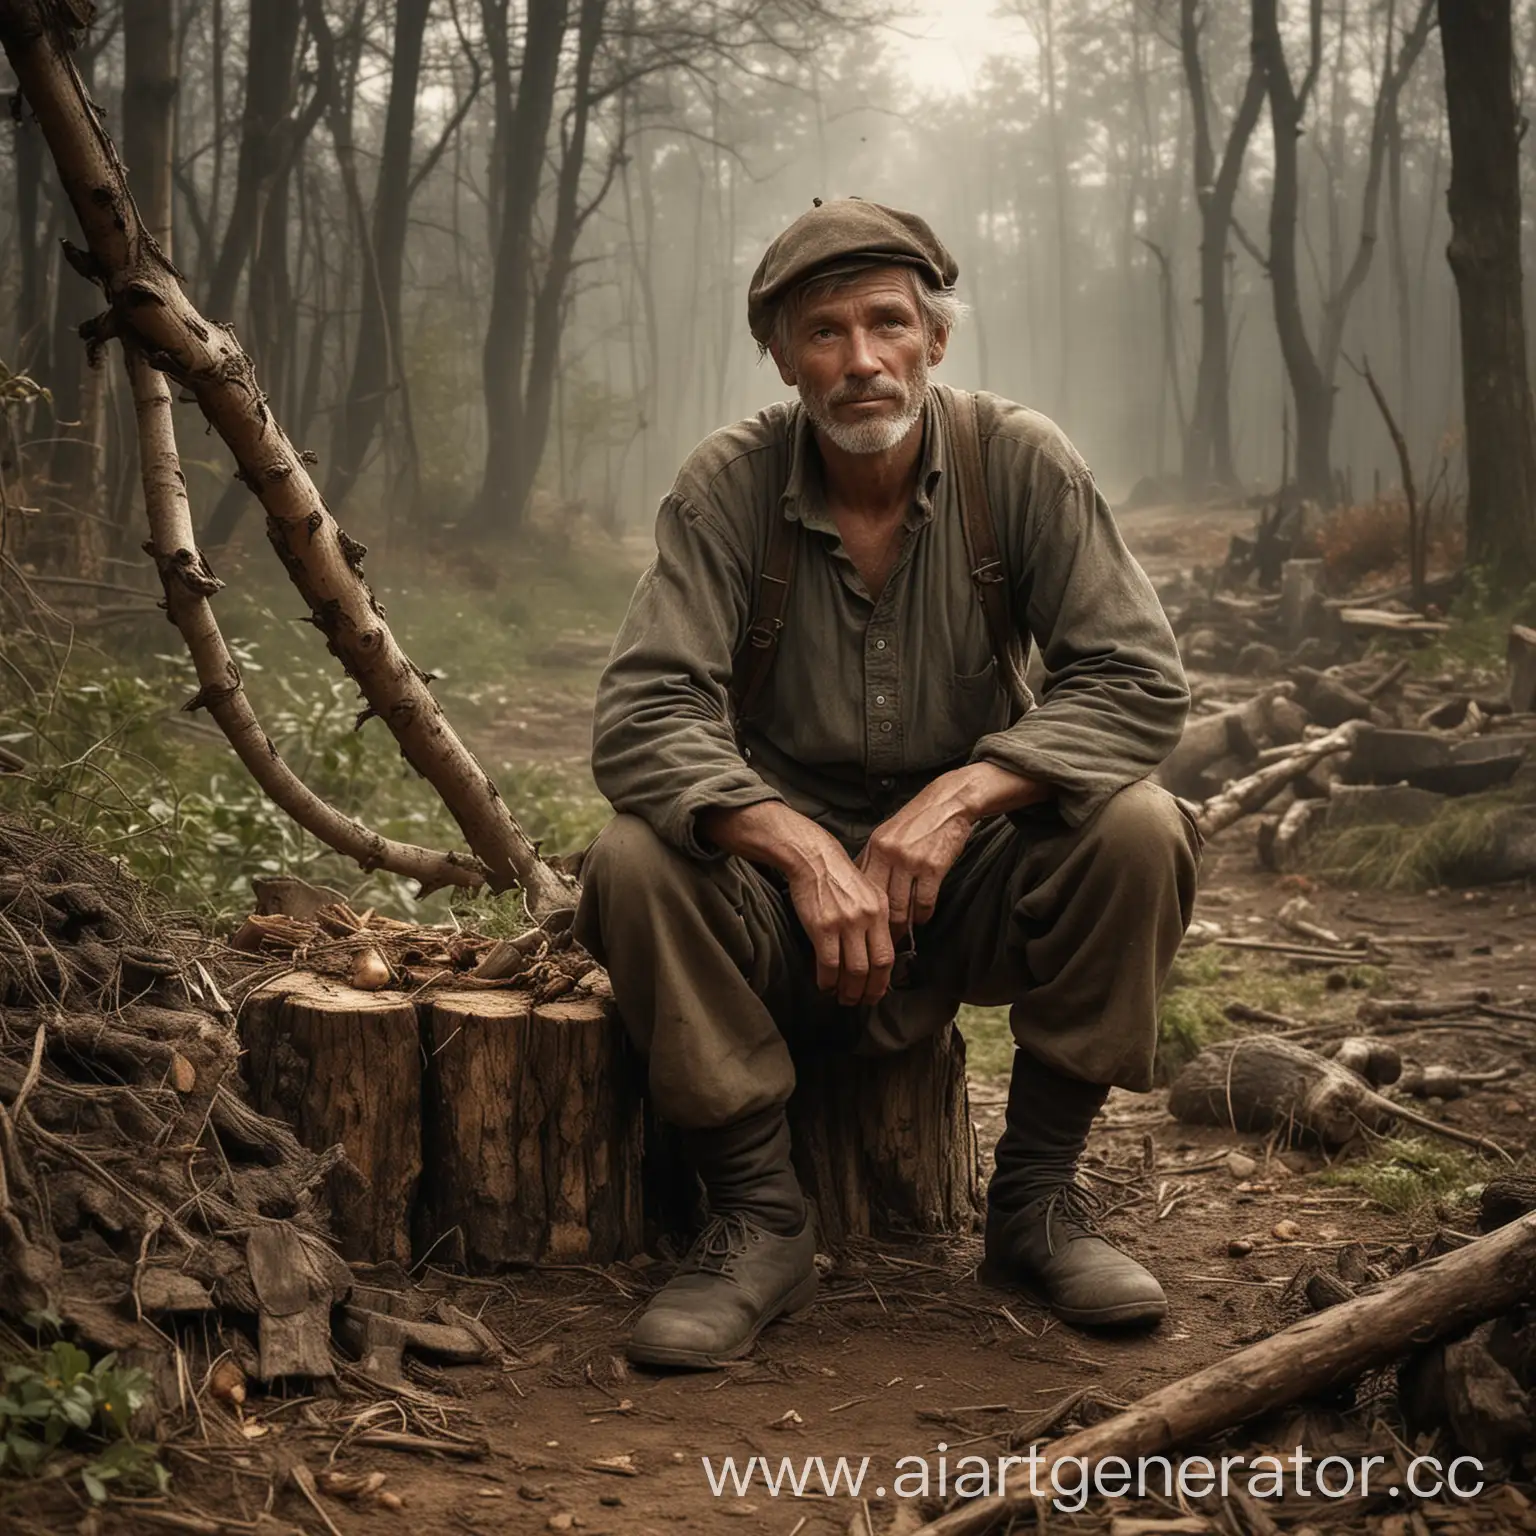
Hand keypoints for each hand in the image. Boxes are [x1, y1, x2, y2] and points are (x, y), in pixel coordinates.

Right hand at [784, 844, 895, 1006]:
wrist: (813, 857)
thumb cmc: (838, 874)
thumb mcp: (868, 890)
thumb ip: (876, 917)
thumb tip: (876, 948)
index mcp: (881, 910)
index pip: (888, 955)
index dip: (883, 979)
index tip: (876, 991)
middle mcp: (867, 919)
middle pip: (874, 967)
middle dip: (868, 991)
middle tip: (861, 1002)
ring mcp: (845, 923)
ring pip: (853, 970)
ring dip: (848, 990)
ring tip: (843, 998)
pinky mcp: (822, 927)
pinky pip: (829, 964)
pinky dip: (828, 980)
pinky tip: (825, 985)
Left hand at [858, 763, 1049, 932]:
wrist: (948, 802)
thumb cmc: (916, 823)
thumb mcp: (886, 836)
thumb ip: (873, 861)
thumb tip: (858, 891)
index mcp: (874, 848)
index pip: (862, 890)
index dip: (864, 914)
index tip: (866, 930)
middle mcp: (888, 854)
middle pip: (880, 904)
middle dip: (883, 927)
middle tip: (885, 943)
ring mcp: (910, 860)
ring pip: (901, 908)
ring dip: (904, 926)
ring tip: (905, 934)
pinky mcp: (932, 866)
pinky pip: (924, 902)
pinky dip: (924, 914)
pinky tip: (924, 917)